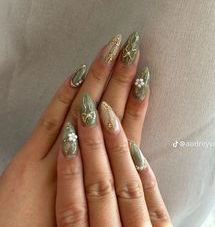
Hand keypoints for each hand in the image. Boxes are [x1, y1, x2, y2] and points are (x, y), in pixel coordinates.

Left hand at [0, 31, 171, 225]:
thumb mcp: (92, 208)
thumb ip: (106, 180)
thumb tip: (122, 154)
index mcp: (103, 178)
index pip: (127, 130)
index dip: (136, 102)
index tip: (144, 76)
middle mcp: (84, 164)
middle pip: (109, 111)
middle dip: (120, 77)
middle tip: (132, 47)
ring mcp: (54, 159)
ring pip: (82, 110)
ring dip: (97, 77)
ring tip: (112, 51)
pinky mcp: (27, 161)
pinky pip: (50, 120)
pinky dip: (64, 96)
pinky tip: (77, 74)